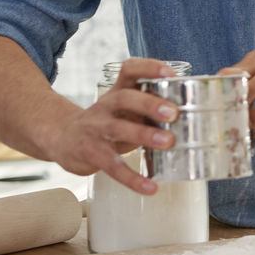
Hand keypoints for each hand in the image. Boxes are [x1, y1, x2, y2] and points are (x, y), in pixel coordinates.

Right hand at [46, 58, 180, 193]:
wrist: (62, 138)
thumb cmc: (106, 122)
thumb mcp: (125, 109)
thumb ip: (150, 108)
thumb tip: (192, 115)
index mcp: (117, 91)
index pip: (130, 69)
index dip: (149, 67)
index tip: (170, 73)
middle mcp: (105, 106)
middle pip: (125, 98)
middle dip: (150, 104)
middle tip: (173, 113)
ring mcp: (95, 129)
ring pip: (117, 128)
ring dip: (144, 135)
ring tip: (168, 142)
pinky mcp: (90, 153)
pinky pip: (112, 166)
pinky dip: (132, 178)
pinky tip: (150, 188)